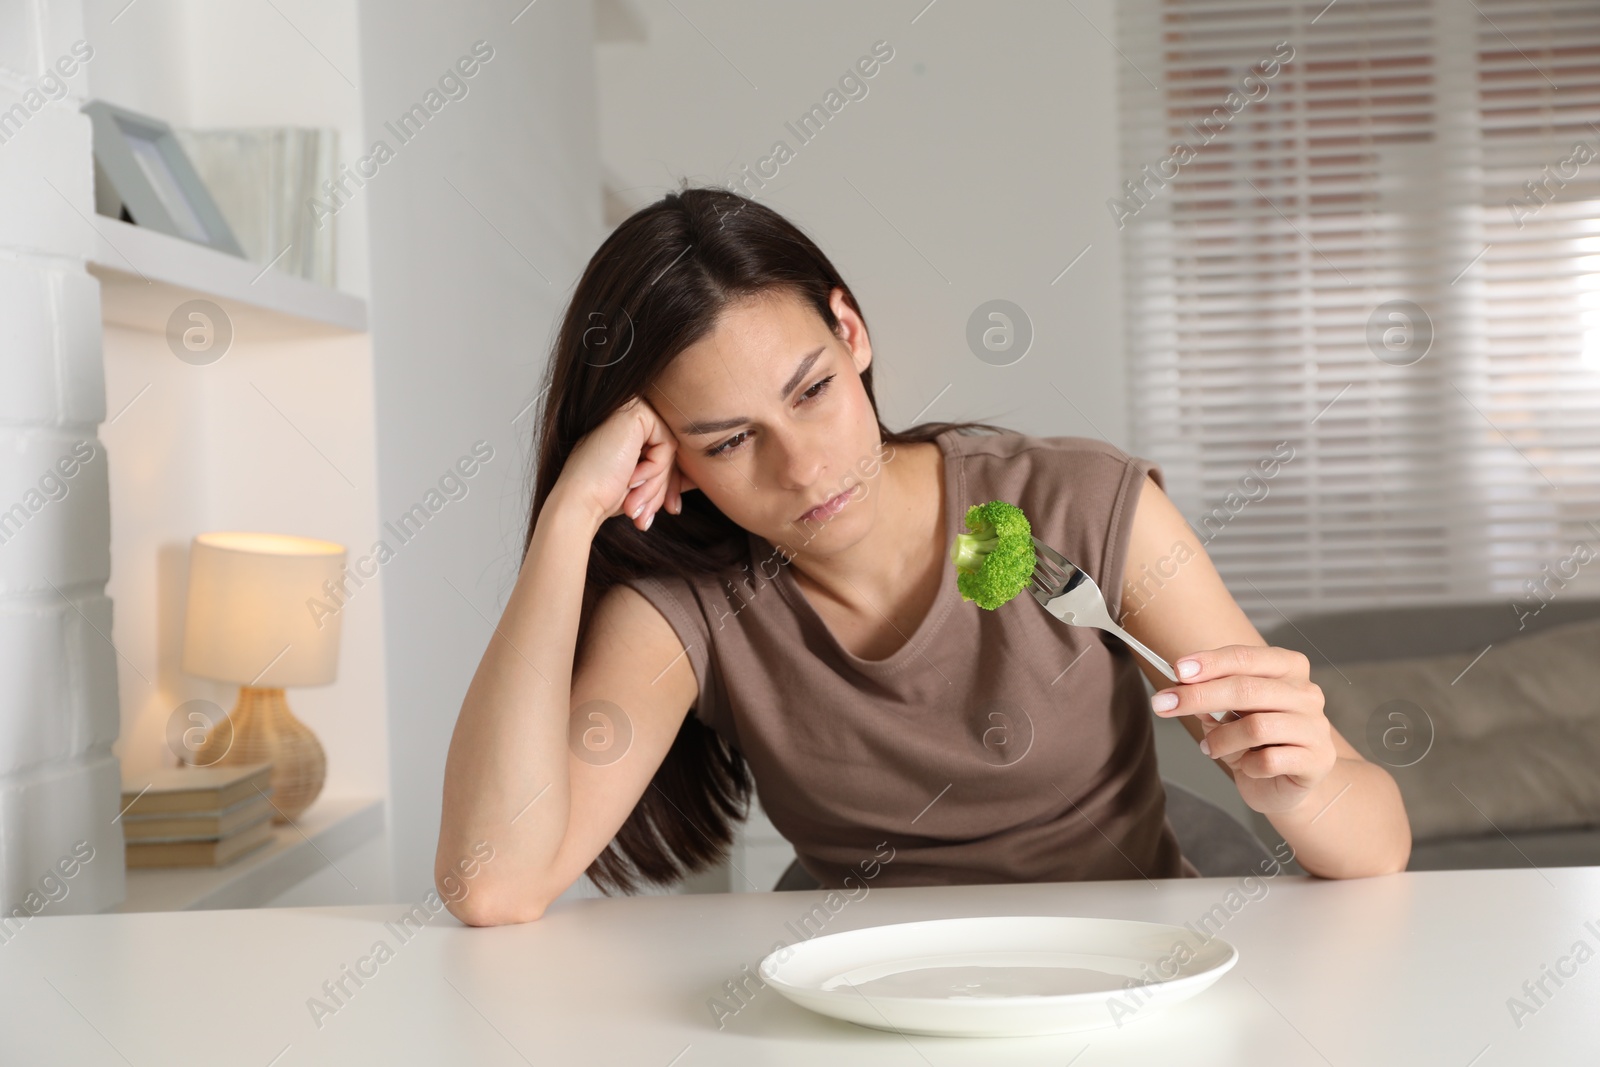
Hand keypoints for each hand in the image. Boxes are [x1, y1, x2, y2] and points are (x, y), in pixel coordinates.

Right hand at [553, 395, 695, 532]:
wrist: (579, 501)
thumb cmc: (603, 496)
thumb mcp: (642, 485)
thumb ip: (664, 475)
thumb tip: (691, 480)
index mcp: (626, 430)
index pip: (665, 453)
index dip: (670, 484)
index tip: (671, 510)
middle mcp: (628, 415)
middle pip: (669, 451)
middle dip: (663, 488)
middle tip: (646, 516)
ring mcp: (631, 408)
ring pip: (670, 449)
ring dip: (657, 483)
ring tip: (635, 504)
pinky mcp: (636, 411)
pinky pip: (667, 443)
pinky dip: (655, 469)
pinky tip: (631, 478)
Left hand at [1151, 644, 1335, 813]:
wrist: (1284, 784)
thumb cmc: (1255, 741)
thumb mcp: (1230, 711)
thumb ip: (1211, 695)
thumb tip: (1179, 686)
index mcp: (1288, 667)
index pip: (1245, 657)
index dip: (1210, 663)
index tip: (1177, 670)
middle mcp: (1307, 693)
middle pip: (1246, 689)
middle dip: (1198, 697)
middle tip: (1163, 705)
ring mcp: (1316, 727)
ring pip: (1256, 726)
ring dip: (1221, 739)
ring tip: (1210, 748)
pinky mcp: (1317, 760)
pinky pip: (1269, 760)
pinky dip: (1247, 765)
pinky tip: (1245, 766)